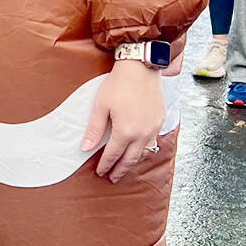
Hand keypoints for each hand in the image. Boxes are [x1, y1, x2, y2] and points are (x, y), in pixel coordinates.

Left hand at [82, 59, 166, 182]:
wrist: (141, 68)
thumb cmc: (118, 84)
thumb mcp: (101, 106)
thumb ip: (94, 129)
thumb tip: (85, 148)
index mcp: (125, 131)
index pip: (113, 155)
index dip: (105, 165)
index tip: (100, 172)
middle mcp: (142, 133)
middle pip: (130, 159)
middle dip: (120, 170)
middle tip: (113, 178)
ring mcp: (153, 128)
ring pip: (144, 153)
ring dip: (133, 162)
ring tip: (125, 167)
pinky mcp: (160, 121)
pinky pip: (153, 142)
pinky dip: (144, 150)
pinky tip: (139, 150)